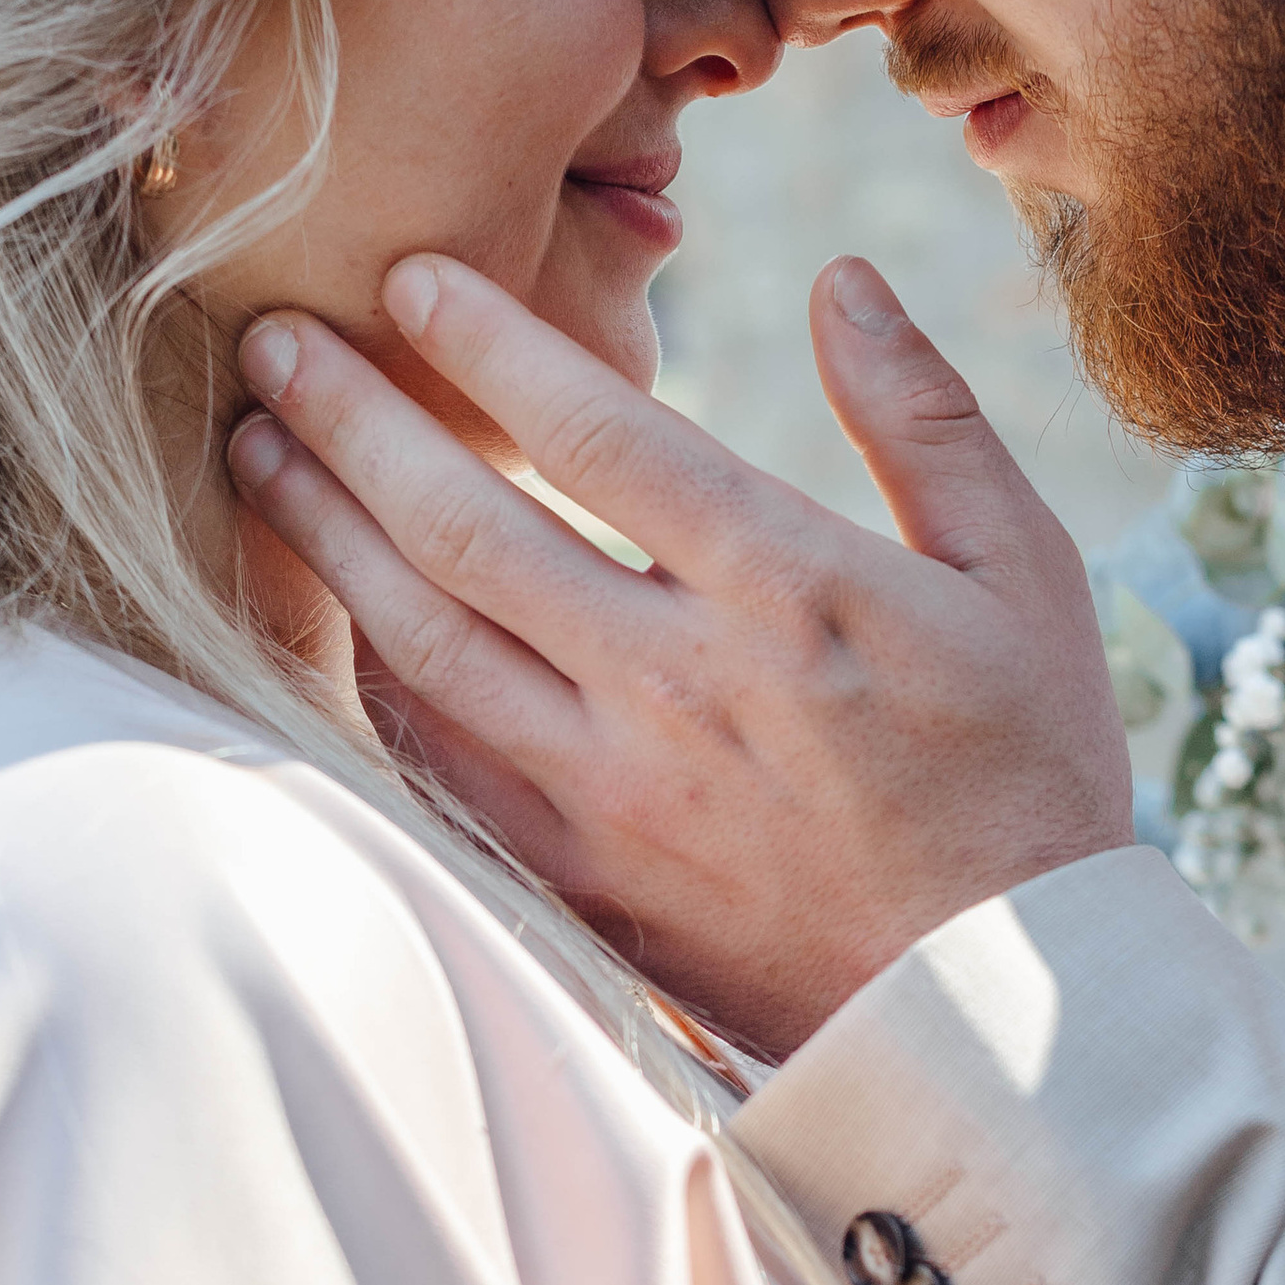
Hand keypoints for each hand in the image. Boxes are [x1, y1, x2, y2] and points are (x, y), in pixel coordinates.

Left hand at [227, 252, 1134, 1059]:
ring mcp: (613, 792)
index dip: (488, 342)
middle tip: (277, 338)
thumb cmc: (1026, 772)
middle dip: (352, 419)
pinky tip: (329, 613)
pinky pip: (433, 761)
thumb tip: (841, 276)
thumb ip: (925, 417)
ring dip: (323, 535)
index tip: (409, 277)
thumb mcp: (1022, 574)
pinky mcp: (579, 877)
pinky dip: (366, 676)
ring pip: (421, 641)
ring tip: (259, 450)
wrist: (991, 1008)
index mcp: (790, 591)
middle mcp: (679, 686)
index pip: (598, 433)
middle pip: (466, 527)